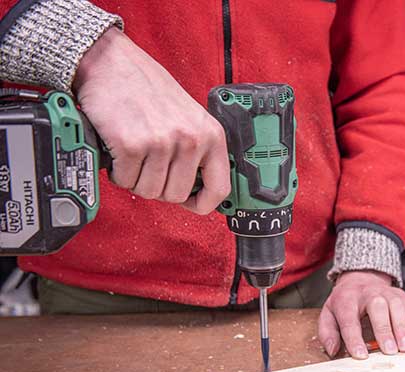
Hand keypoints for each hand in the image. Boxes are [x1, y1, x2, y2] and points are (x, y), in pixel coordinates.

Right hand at [73, 29, 229, 213]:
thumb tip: (197, 189)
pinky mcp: (132, 145)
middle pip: (175, 195)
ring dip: (135, 178)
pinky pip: (126, 180)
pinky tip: (119, 152)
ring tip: (133, 155)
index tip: (188, 202)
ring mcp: (162, 142)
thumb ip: (197, 150)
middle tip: (147, 166)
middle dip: (157, 186)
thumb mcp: (189, 117)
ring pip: (149, 191)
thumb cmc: (147, 89)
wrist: (111, 63)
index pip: (219, 189)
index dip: (201, 203)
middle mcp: (191, 139)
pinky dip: (118, 172)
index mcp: (211, 135)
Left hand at [319, 271, 404, 359]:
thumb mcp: (329, 313)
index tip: (360, 355)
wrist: (362, 277)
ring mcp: (388, 294)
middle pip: (378, 309)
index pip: (349, 319)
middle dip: (385, 331)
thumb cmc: (346, 301)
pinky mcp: (403, 298)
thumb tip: (333, 350)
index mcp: (347, 299)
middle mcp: (369, 294)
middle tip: (390, 351)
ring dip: (404, 329)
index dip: (355, 338)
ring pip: (398, 309)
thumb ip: (327, 333)